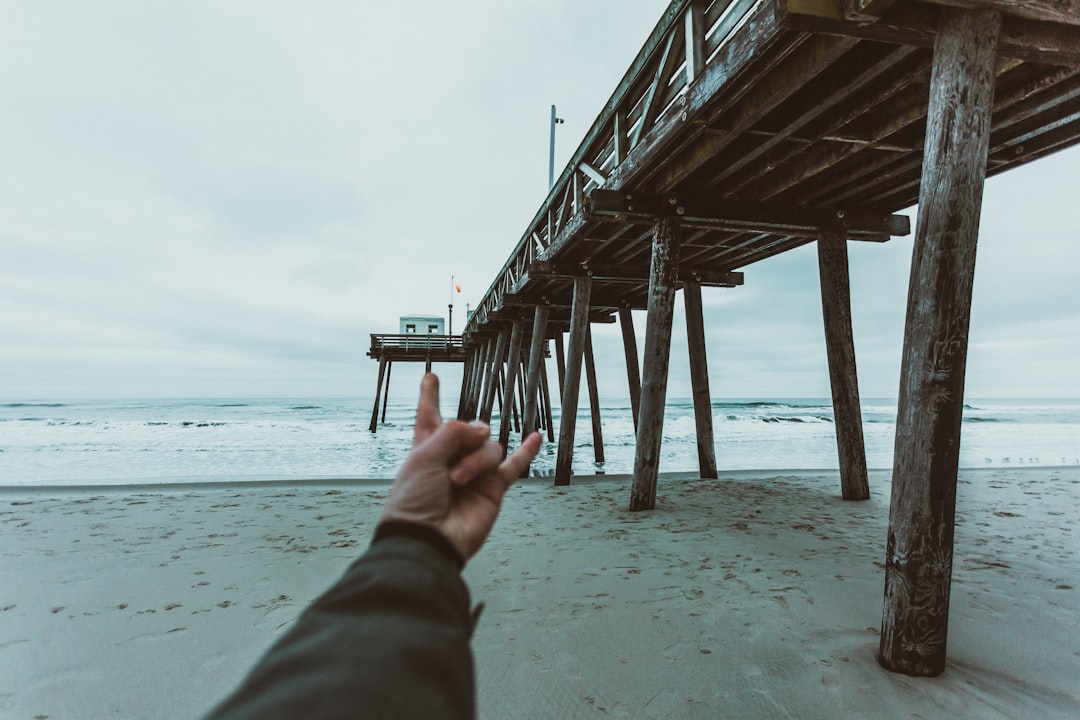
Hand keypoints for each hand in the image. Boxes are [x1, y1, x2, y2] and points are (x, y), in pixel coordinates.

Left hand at [379, 373, 541, 560]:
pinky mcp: (493, 489)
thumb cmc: (414, 501)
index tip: (430, 377)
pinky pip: (514, 466)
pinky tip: (535, 437)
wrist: (428, 538)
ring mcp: (474, 473)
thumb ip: (455, 432)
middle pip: (470, 429)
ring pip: (489, 447)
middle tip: (452, 464)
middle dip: (464, 439)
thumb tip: (485, 431)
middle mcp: (451, 458)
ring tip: (458, 481)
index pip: (429, 415)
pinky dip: (525, 451)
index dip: (429, 396)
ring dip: (476, 461)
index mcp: (426, 448)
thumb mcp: (424, 455)